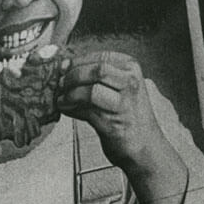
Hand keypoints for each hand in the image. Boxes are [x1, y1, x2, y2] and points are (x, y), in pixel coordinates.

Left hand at [56, 51, 187, 203]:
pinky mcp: (113, 123)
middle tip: (60, 84)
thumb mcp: (118, 88)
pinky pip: (86, 111)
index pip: (101, 56)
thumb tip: (64, 69)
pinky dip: (71, 108)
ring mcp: (124, 103)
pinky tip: (65, 109)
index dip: (77, 60)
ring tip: (61, 98)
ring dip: (70, 93)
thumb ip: (96, 77)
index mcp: (131, 69)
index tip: (62, 67)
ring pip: (91, 89)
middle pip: (97, 69)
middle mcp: (131, 83)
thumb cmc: (127, 117)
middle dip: (73, 76)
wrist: (144, 146)